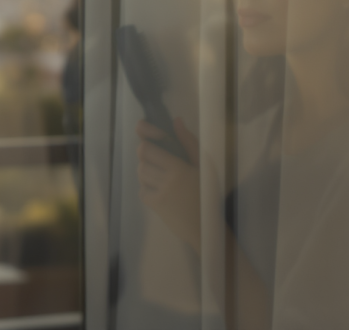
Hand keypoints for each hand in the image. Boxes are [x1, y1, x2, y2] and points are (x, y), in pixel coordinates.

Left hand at [136, 117, 200, 250]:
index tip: (145, 131)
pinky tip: (162, 190)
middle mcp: (166, 181)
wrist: (206, 227)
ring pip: (141, 173)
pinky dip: (148, 187)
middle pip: (142, 158)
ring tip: (163, 175)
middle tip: (160, 157)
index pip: (148, 149)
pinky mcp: (154, 206)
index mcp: (179, 168)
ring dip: (147, 170)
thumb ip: (188, 143)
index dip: (144, 137)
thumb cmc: (208, 193)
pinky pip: (142, 189)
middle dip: (147, 153)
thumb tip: (176, 120)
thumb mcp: (204, 166)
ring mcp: (158, 194)